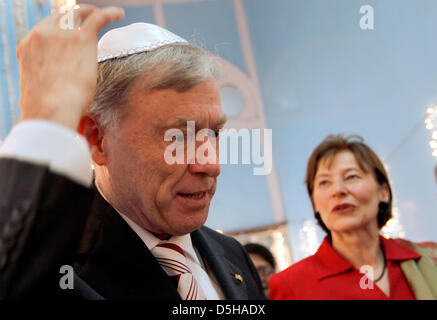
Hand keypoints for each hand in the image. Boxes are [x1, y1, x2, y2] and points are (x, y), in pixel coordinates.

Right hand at [16, 4, 124, 129]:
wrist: (51, 111)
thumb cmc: (46, 110)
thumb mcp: (38, 91)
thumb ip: (45, 84)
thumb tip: (52, 95)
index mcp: (28, 48)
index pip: (45, 30)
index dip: (59, 30)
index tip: (70, 34)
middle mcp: (41, 35)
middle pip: (61, 16)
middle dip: (76, 16)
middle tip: (90, 19)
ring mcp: (60, 34)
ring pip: (79, 13)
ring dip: (93, 13)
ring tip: (106, 16)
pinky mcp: (80, 38)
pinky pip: (98, 17)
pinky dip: (110, 14)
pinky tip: (119, 14)